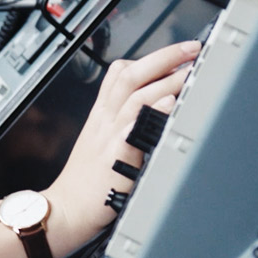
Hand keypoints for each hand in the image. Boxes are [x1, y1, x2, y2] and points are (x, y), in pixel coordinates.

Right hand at [43, 40, 200, 247]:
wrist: (66, 209)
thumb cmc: (86, 185)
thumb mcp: (101, 146)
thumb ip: (124, 127)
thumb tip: (158, 112)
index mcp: (102, 116)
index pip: (119, 73)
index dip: (149, 57)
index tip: (176, 53)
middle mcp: (105, 120)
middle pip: (130, 74)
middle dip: (163, 57)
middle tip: (191, 48)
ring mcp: (109, 135)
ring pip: (136, 94)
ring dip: (166, 79)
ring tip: (191, 71)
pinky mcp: (115, 156)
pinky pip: (134, 126)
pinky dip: (153, 111)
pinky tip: (171, 104)